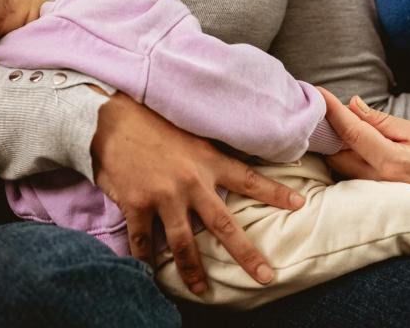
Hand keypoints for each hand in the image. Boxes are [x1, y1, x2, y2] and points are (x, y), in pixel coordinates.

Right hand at [90, 91, 303, 295]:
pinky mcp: (136, 204)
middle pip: (224, 225)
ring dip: (194, 271)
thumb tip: (231, 157)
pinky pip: (144, 241)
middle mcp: (190, 181)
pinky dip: (146, 261)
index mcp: (207, 160)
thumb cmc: (150, 120)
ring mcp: (163, 195)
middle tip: (266, 276)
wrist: (109, 119)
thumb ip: (210, 149)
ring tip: (202, 290)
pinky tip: (150, 274)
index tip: (299, 204)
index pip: (249, 178)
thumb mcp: (190, 130)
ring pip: (184, 243)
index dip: (275, 192)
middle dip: (247, 254)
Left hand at [319, 87, 409, 208]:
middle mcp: (378, 180)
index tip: (317, 92)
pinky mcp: (375, 197)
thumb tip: (354, 105)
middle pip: (336, 153)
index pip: (351, 133)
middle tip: (324, 105)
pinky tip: (346, 143)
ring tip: (332, 121)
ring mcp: (375, 192)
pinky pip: (349, 175)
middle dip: (328, 129)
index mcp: (391, 161)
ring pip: (339, 166)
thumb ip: (383, 122)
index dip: (332, 111)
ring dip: (334, 144)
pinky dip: (344, 156)